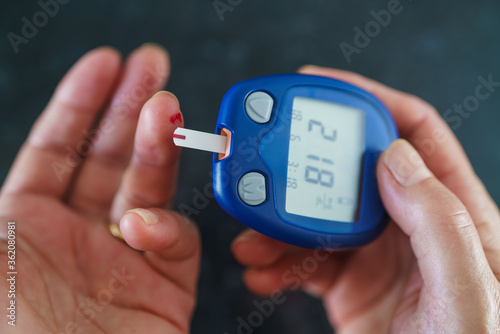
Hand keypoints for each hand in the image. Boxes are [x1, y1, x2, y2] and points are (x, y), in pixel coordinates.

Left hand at [0, 45, 199, 333]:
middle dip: (130, 108)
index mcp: (26, 228)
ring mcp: (123, 261)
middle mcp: (77, 239)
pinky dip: (165, 226)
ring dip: (157, 146)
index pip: (57, 148)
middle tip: (151, 67)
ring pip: (148, 188)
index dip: (80, 103)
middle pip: (108, 158)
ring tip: (165, 108)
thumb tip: (23, 169)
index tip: (105, 65)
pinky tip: (147, 222)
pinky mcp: (164, 289)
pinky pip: (172, 243)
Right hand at [232, 66, 499, 332]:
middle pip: (350, 171)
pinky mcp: (350, 281)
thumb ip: (439, 222)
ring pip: (319, 214)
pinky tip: (262, 272)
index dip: (367, 99)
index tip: (319, 87)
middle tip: (262, 165)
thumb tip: (394, 159)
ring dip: (279, 222)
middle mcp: (413, 225)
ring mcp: (378, 253)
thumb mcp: (466, 296)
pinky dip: (277, 260)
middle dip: (303, 166)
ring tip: (251, 238)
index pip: (413, 133)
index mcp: (455, 214)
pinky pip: (306, 256)